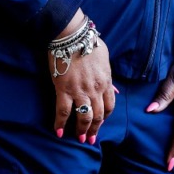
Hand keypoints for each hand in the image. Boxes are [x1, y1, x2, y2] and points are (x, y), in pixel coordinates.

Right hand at [48, 16, 115, 144]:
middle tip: (90, 139)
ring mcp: (80, 91)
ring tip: (79, 138)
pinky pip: (63, 111)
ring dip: (82, 130)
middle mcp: (95, 89)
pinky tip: (59, 132)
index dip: (105, 117)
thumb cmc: (88, 41)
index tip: (100, 122)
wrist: (72, 34)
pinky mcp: (63, 89)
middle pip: (98, 115)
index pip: (110, 106)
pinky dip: (60, 123)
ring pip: (83, 116)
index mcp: (106, 81)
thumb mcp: (105, 57)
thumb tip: (114, 90)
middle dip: (95, 129)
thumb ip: (109, 76)